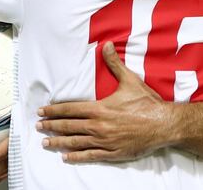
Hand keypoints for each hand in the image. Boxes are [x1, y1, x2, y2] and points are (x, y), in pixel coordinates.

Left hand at [37, 42, 171, 162]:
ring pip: (76, 142)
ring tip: (46, 143)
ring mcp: (104, 141)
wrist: (164, 124)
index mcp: (100, 108)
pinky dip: (76, 157)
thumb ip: (115, 64)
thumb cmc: (147, 103)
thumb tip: (107, 45)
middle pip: (68, 126)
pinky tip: (66, 157)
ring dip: (59, 143)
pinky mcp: (112, 153)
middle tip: (38, 127)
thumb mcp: (130, 80)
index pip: (70, 109)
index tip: (42, 111)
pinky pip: (90, 156)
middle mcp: (98, 126)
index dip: (54, 110)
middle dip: (51, 126)